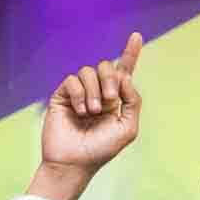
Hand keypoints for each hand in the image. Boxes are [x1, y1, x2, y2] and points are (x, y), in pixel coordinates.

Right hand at [31, 32, 143, 199]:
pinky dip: (79, 94)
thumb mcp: (127, 128)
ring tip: (92, 112)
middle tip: (109, 101)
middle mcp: (97, 92)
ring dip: (93, 91)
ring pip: (88, 71)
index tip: (137, 36)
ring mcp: (79, 93)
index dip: (130, 53)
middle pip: (106, 66)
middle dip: (110, 79)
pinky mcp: (62, 96)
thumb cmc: (101, 150)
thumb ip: (133, 101)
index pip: (123, 71)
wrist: (74, 163)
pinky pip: (72, 80)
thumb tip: (125, 76)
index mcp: (115, 99)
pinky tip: (80, 111)